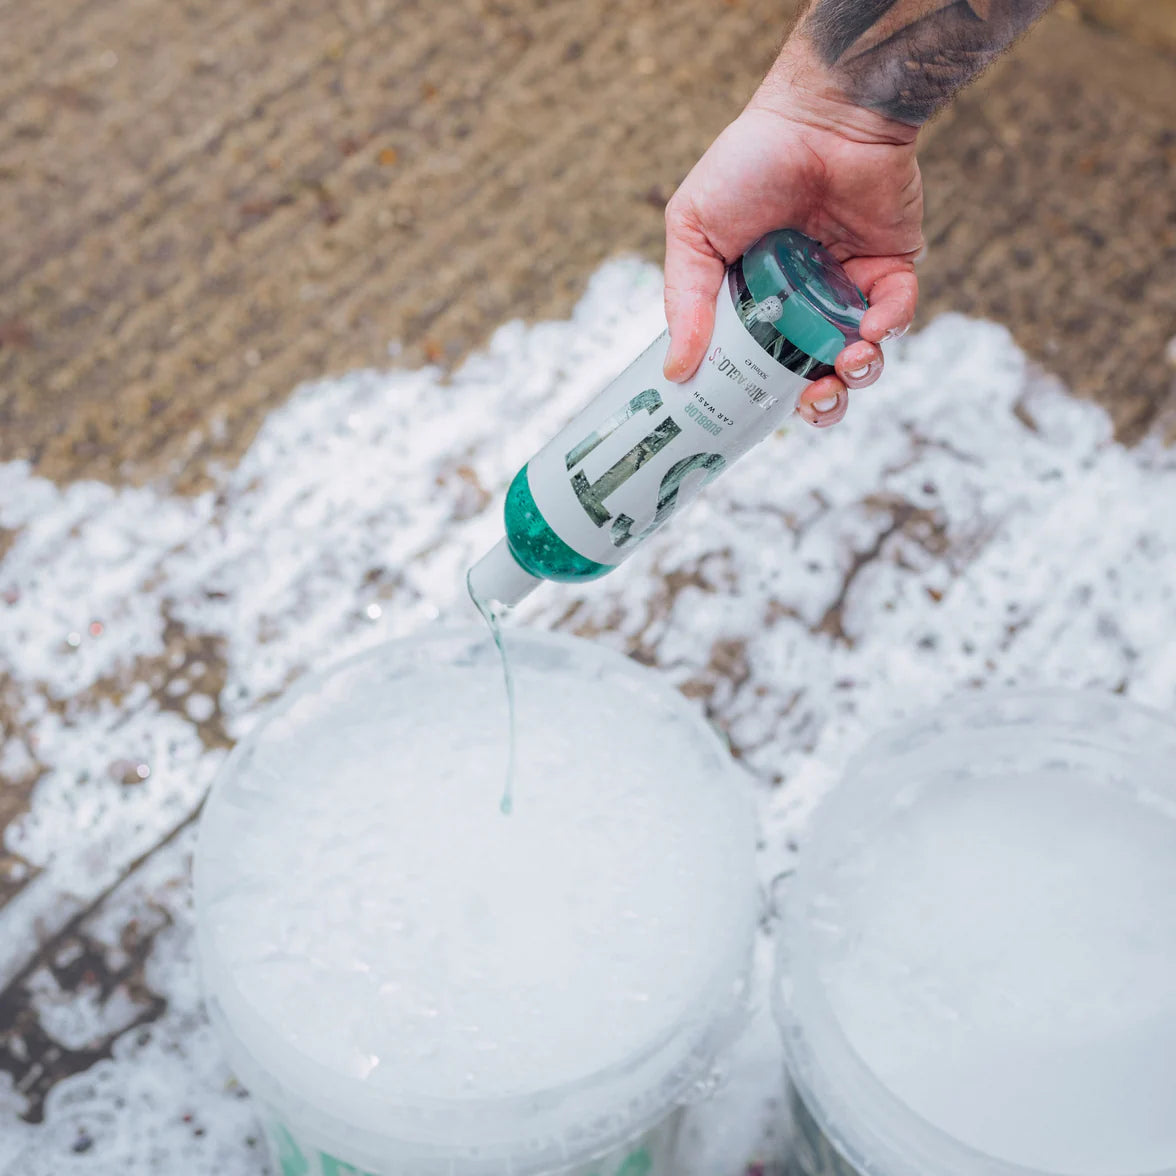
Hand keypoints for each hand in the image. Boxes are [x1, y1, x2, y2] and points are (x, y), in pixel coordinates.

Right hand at [663, 42, 923, 427]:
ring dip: (859, 374)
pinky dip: (890, 327)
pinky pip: (898, 314)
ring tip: (848, 365)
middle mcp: (802, 304)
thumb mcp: (693, 230)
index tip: (753, 417)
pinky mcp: (893, 268)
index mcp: (753, 303)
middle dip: (820, 403)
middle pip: (815, 375)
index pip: (758, 367)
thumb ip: (684, 301)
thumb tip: (676, 373)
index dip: (759, 398)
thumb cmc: (749, 163)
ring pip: (862, 357)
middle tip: (813, 401)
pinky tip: (873, 327)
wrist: (821, 112)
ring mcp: (848, 289)